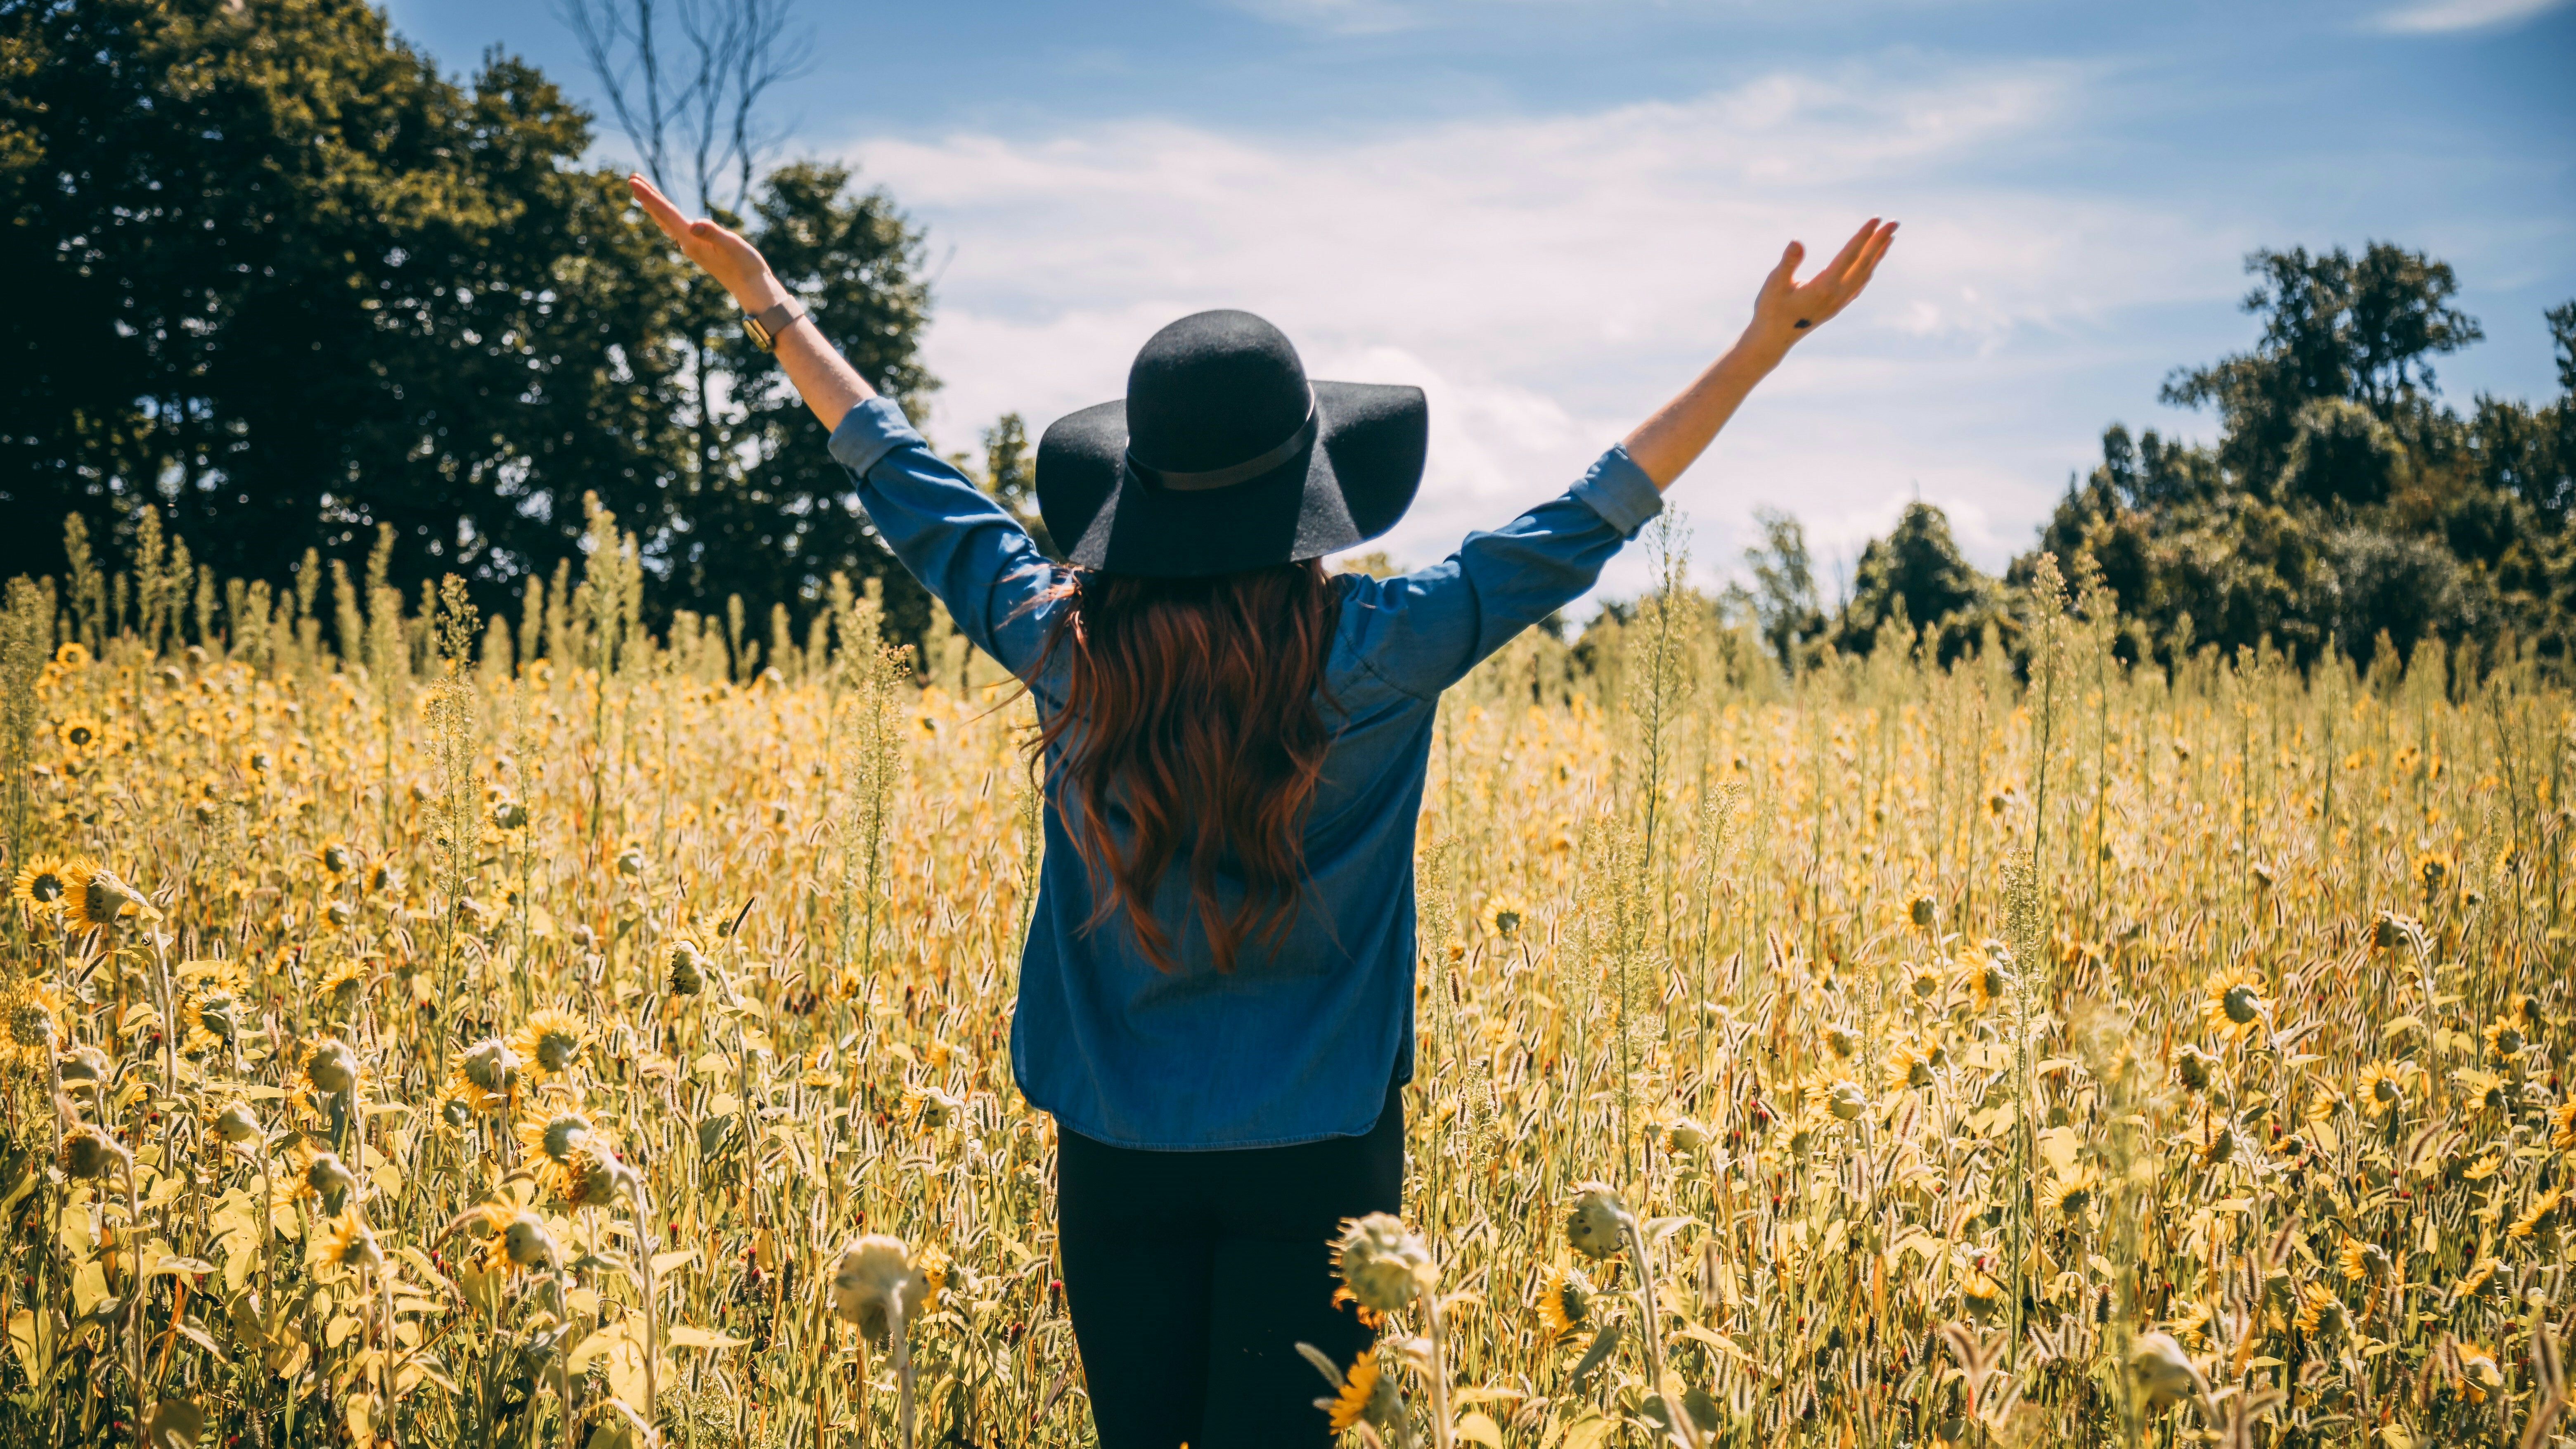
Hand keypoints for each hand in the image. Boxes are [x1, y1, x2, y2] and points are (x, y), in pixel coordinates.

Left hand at [628, 173, 787, 309]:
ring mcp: (692, 247)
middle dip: (647, 197)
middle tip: (632, 179)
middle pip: (662, 216)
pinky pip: (675, 228)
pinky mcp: (699, 248)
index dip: (649, 197)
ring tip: (643, 193)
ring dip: (654, 207)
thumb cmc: (745, 266)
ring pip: (666, 222)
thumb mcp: (731, 245)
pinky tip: (665, 216)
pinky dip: (666, 217)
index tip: (633, 182)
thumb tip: (693, 225)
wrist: (751, 288)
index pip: (666, 213)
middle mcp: (687, 243)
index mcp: (691, 240)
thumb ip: (712, 233)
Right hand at [1745, 218, 1896, 353]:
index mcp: (1824, 287)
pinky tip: (1873, 259)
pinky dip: (1869, 267)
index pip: (1849, 256)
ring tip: (1890, 235)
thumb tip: (1796, 242)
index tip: (1876, 219)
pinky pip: (1860, 283)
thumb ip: (1788, 263)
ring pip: (1865, 273)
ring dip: (1878, 253)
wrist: (1773, 338)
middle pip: (1864, 263)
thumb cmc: (1770, 309)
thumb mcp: (1774, 284)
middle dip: (1879, 241)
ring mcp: (1839, 301)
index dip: (1863, 236)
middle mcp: (1837, 295)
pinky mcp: (1837, 305)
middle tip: (1894, 221)